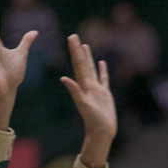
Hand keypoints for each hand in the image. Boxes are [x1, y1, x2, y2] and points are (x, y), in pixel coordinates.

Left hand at [60, 34, 115, 167]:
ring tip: (84, 45)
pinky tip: (101, 62)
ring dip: (88, 57)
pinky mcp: (104, 93)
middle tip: (73, 36)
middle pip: (82, 63)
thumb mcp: (83, 105)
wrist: (101, 131)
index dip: (75, 51)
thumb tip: (63, 78)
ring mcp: (96, 89)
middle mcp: (88, 85)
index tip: (71, 38)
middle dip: (78, 50)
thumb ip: (74, 91)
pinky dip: (102, 70)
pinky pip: (103, 78)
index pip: (78, 64)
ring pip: (91, 69)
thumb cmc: (93, 120)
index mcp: (83, 85)